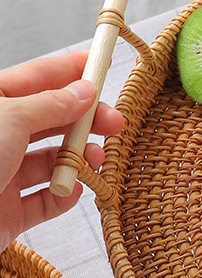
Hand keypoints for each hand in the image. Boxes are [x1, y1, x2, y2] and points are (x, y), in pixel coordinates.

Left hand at [0, 50, 124, 250]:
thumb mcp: (10, 119)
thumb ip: (51, 104)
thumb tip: (84, 91)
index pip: (38, 80)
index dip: (71, 71)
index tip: (101, 65)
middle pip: (51, 122)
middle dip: (86, 121)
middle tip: (114, 123)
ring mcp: (3, 175)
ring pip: (52, 162)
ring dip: (79, 160)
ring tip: (95, 160)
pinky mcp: (8, 212)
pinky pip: (46, 201)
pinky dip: (65, 196)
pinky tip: (74, 190)